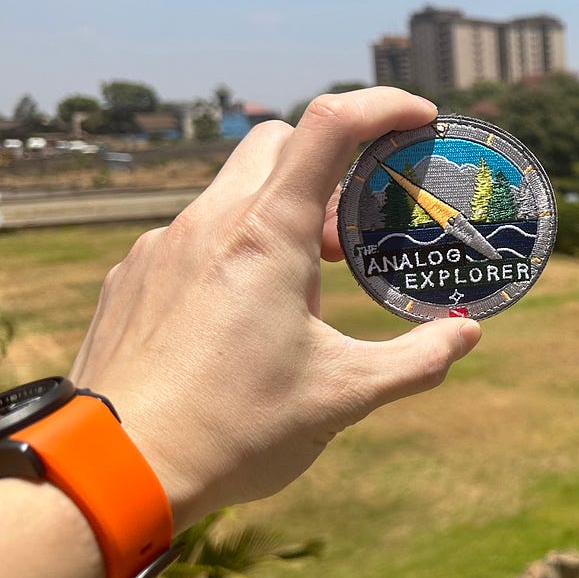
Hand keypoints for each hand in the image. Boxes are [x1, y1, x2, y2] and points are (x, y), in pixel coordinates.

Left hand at [68, 89, 480, 528]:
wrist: (113, 471)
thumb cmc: (234, 429)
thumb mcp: (344, 396)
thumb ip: (416, 359)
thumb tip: (466, 335)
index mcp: (268, 234)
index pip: (332, 126)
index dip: (384, 106)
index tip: (420, 119)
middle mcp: (209, 222)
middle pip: (278, 144)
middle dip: (329, 166)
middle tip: (357, 233)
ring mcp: (160, 247)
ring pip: (231, 193)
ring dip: (280, 216)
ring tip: (304, 289)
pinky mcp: (131, 278)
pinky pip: (191, 237)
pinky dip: (232, 252)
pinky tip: (240, 318)